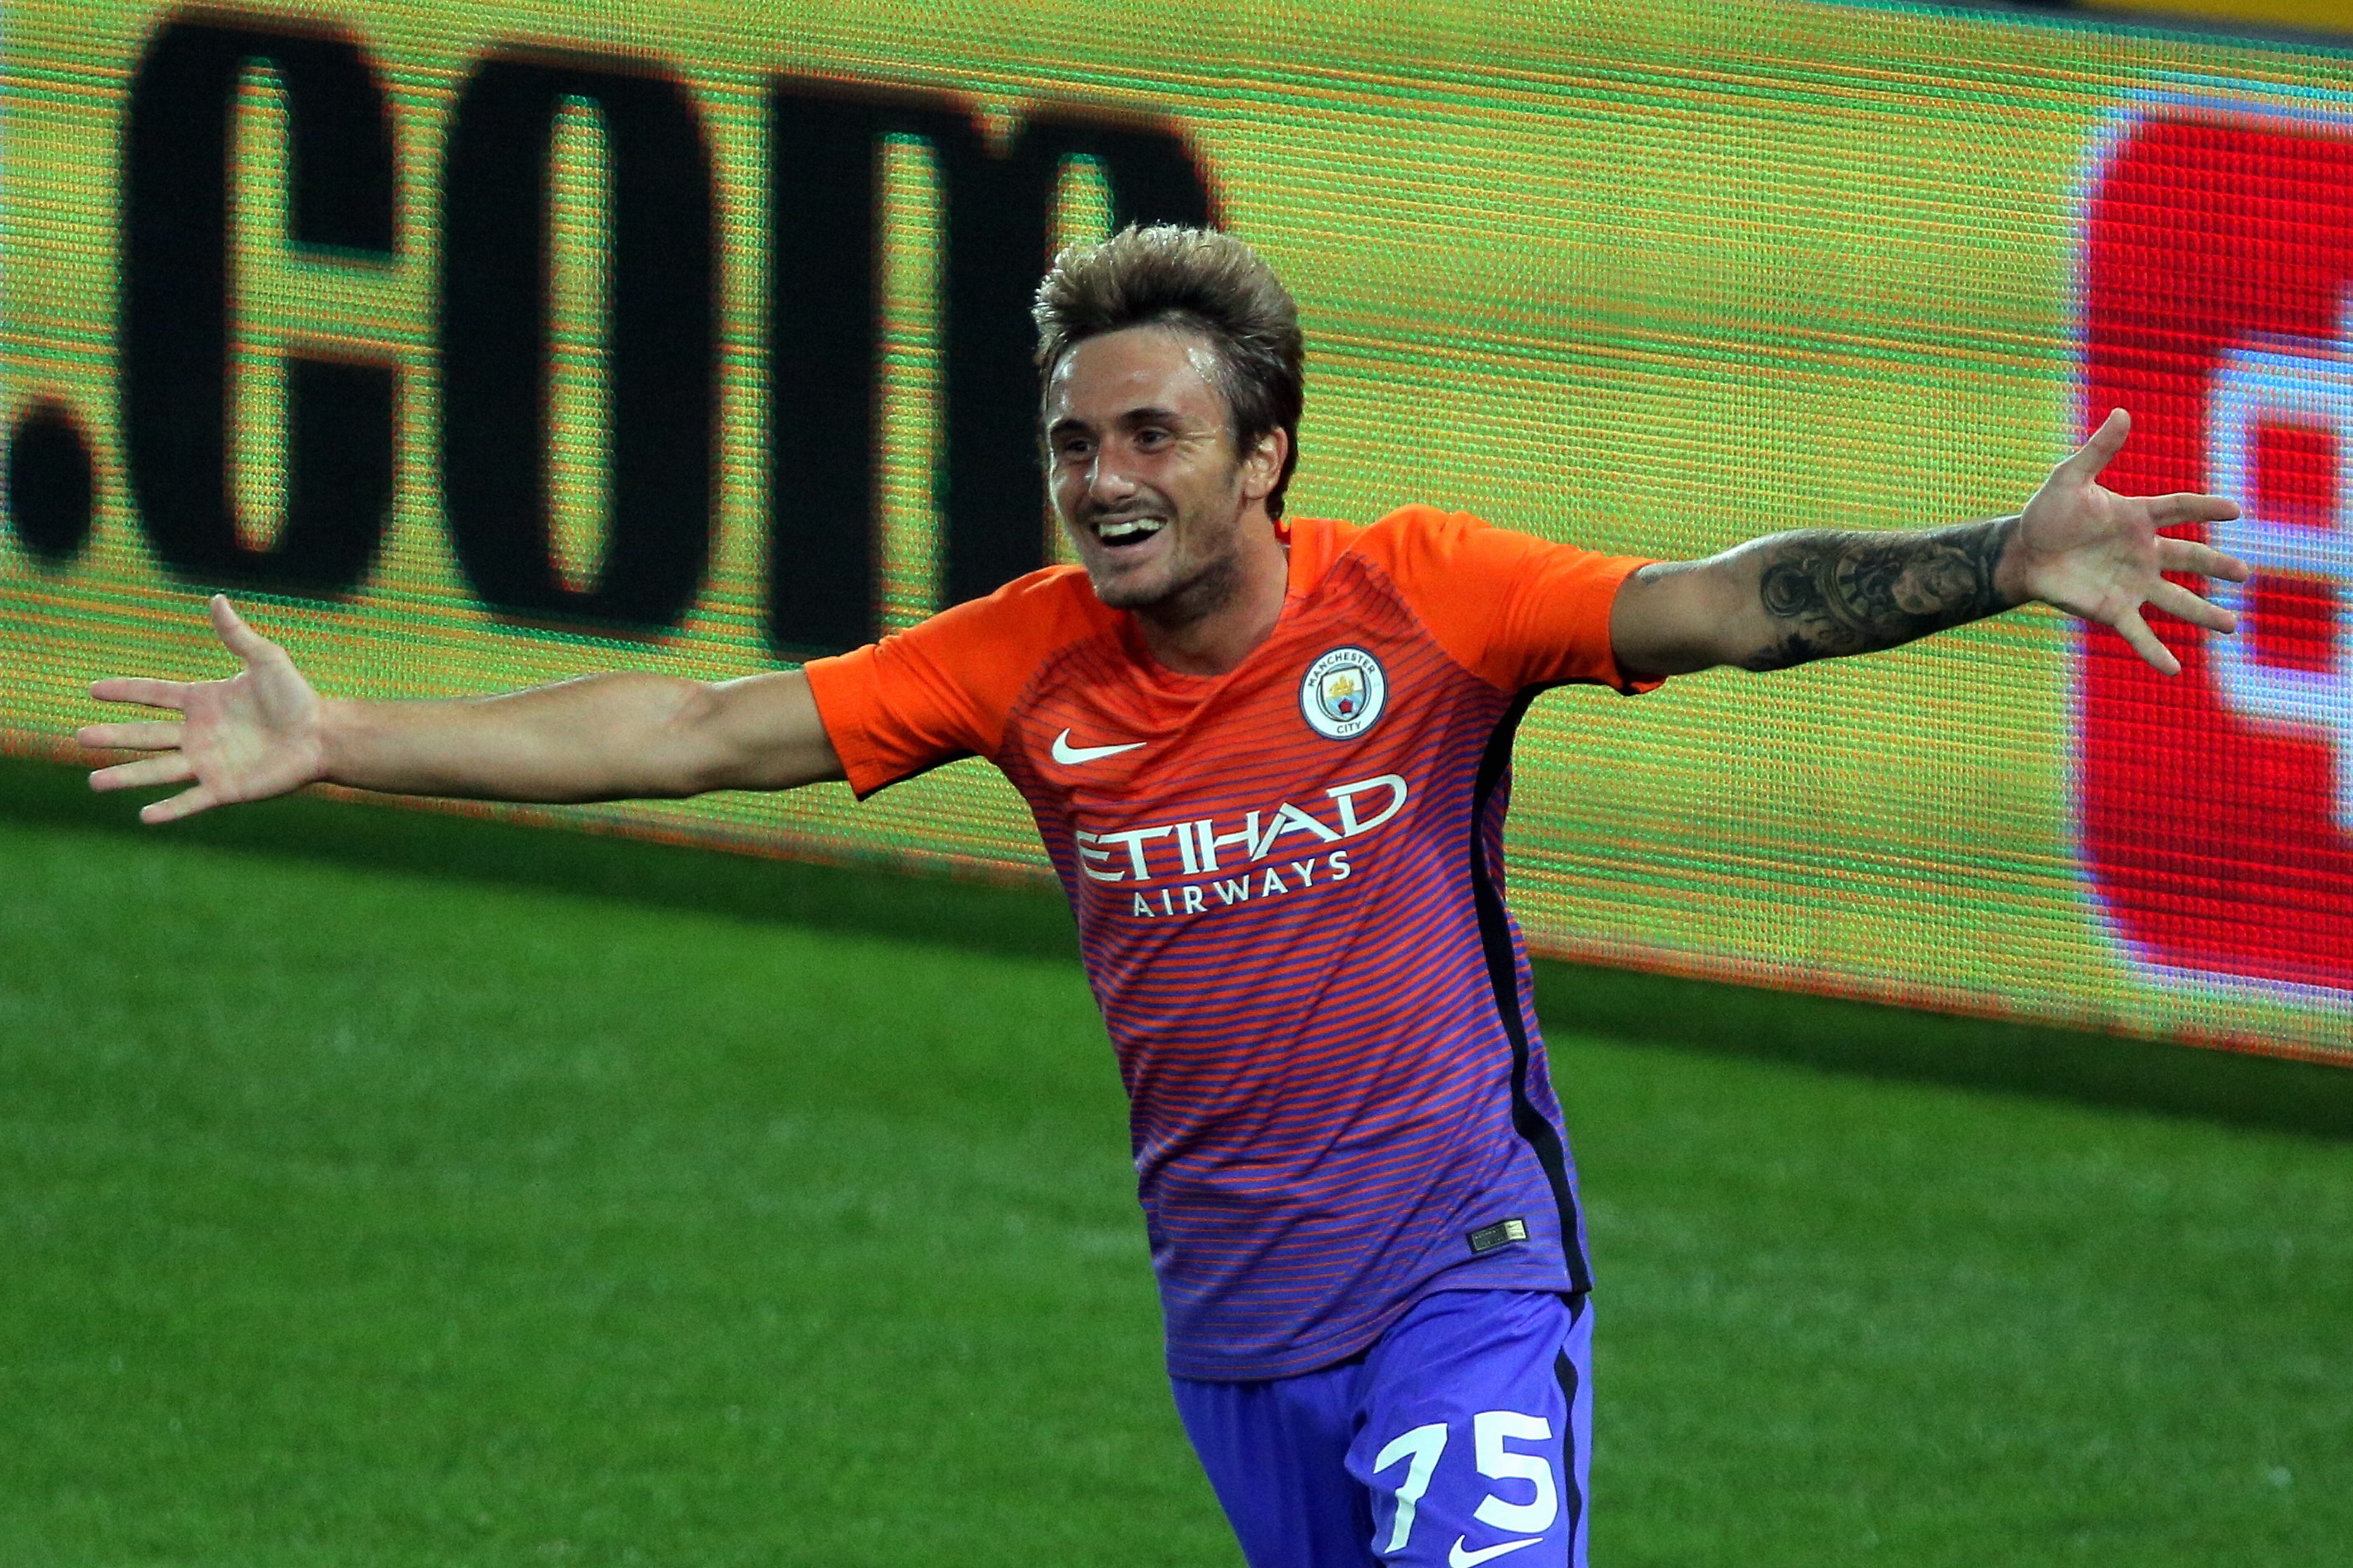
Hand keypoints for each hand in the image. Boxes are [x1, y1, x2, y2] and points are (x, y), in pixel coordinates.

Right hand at [80, 595, 329, 822]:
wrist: (323, 734)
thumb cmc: (296, 696)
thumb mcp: (266, 659)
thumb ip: (237, 635)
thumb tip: (217, 598)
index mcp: (202, 700)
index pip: (153, 694)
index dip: (124, 691)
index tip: (91, 689)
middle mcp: (198, 733)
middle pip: (145, 734)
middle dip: (112, 737)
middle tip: (79, 738)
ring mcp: (208, 762)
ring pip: (158, 770)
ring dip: (127, 776)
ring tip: (93, 782)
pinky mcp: (225, 788)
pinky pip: (191, 800)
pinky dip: (169, 809)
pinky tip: (144, 816)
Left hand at [1999, 407, 2250, 674]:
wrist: (2019, 553)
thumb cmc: (2045, 513)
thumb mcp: (2070, 478)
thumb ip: (2099, 451)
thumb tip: (2122, 412)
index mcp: (2137, 517)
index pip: (2180, 508)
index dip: (2207, 507)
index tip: (2236, 510)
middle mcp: (2142, 552)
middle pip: (2190, 558)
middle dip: (2218, 565)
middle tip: (2245, 574)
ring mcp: (2131, 583)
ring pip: (2177, 600)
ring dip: (2204, 613)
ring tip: (2232, 626)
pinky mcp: (2112, 609)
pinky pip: (2140, 633)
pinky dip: (2156, 652)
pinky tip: (2176, 670)